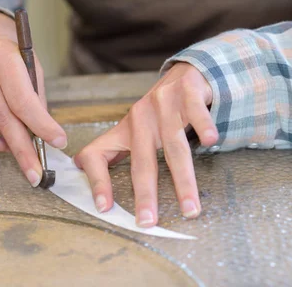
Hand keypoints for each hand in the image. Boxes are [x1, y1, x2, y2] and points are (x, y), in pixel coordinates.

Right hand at [0, 11, 66, 185]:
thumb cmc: (9, 50)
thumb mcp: (30, 64)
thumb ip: (36, 97)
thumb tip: (43, 134)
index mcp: (1, 53)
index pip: (22, 100)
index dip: (41, 125)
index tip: (58, 142)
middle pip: (2, 119)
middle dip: (23, 149)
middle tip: (37, 172)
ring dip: (5, 142)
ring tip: (19, 140)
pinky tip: (1, 140)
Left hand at [74, 63, 217, 226]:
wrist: (189, 71)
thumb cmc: (163, 107)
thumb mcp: (137, 126)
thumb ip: (117, 148)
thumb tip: (80, 167)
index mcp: (125, 128)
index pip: (97, 154)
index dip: (97, 181)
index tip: (104, 207)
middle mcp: (141, 116)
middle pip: (143, 162)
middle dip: (145, 194)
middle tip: (148, 220)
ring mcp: (164, 104)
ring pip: (175, 147)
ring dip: (183, 180)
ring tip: (190, 207)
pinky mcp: (187, 91)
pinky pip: (196, 114)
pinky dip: (203, 127)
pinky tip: (210, 141)